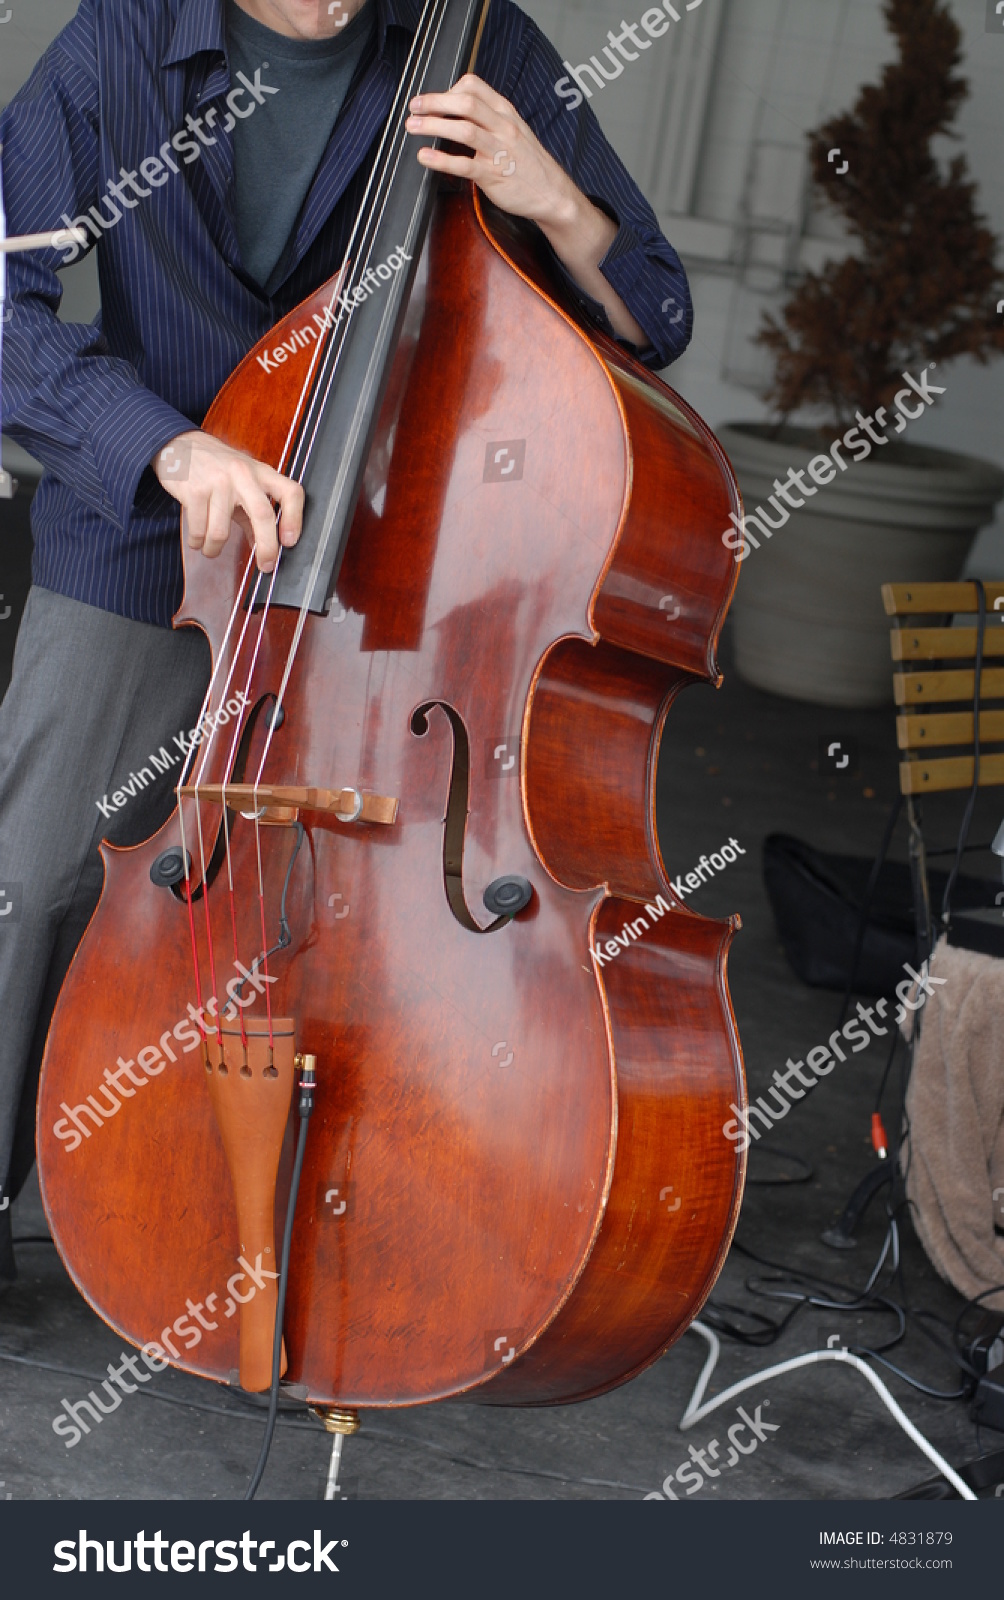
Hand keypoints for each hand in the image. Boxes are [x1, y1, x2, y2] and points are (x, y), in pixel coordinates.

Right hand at [152, 431, 303, 573]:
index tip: (289, 542)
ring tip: (210, 548)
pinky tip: (197, 540)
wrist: (179, 444)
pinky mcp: (193, 490)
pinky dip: (197, 543)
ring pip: (221, 533)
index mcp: (261, 472)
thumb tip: (264, 548)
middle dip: (267, 547)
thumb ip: (254, 515)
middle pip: (262, 514)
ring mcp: (217, 482)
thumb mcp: (242, 484)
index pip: (290, 492)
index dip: (295, 519)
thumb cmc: (216, 467)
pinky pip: (198, 531)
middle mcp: (242, 474)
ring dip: (214, 549)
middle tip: (266, 565)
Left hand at [406, 75, 646, 346]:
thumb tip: (459, 112)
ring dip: (433, 125)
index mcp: (506, 113)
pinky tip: (425, 156)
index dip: (448, 89)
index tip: (432, 100)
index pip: (473, 86)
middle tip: (413, 107)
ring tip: (413, 127)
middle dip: (434, 102)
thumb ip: (489, 119)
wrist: (553, 194)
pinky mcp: (494, 176)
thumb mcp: (514, 131)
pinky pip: (464, 164)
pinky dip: (441, 159)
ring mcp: (499, 151)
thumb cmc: (529, 164)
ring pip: (463, 129)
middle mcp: (503, 127)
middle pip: (465, 103)